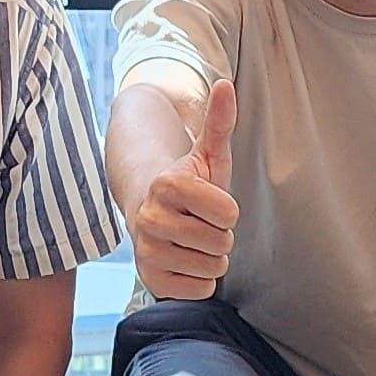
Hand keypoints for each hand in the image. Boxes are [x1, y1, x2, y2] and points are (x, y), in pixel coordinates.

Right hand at [129, 79, 238, 300]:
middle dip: (220, 235)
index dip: (228, 211)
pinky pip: (200, 290)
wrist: (151, 214)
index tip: (210, 204)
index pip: (229, 213)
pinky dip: (200, 280)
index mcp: (168, 184)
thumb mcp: (208, 155)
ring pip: (212, 267)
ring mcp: (146, 251)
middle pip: (221, 242)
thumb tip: (224, 85)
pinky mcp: (149, 279)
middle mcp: (150, 218)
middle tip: (201, 225)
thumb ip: (219, 122)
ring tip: (193, 242)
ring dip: (211, 258)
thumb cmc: (191, 185)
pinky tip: (185, 262)